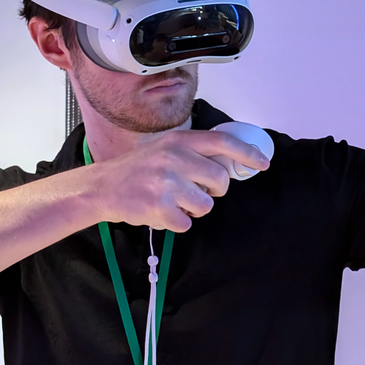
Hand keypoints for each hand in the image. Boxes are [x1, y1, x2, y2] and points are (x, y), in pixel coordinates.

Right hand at [88, 130, 269, 232]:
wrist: (102, 187)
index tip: (262, 163)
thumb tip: (231, 162)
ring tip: (174, 201)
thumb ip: (194, 152)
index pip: (223, 142)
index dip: (247, 153)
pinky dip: (176, 223)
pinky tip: (161, 212)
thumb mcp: (165, 148)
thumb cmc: (138, 169)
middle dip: (215, 190)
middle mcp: (174, 158)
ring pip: (206, 205)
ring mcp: (166, 183)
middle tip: (198, 190)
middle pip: (220, 179)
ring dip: (194, 209)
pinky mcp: (159, 208)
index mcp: (178, 141)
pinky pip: (186, 223)